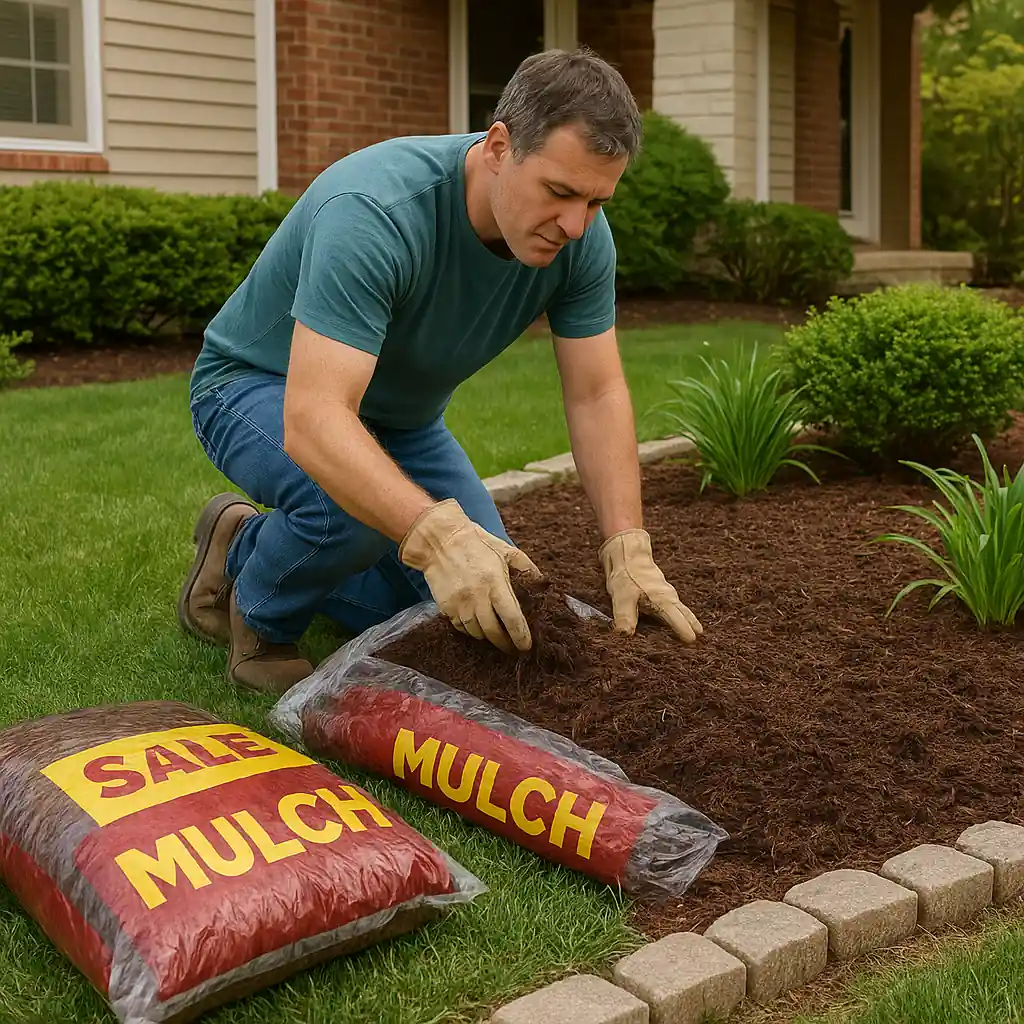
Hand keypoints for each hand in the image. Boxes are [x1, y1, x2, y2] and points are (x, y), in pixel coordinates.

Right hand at [399, 499, 541, 653]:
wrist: (440, 542)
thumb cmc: (476, 545)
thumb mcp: (505, 551)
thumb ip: (525, 568)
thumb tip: (541, 583)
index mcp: (495, 583)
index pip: (512, 619)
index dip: (521, 636)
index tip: (526, 646)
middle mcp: (477, 597)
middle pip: (493, 632)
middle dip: (505, 643)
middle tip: (512, 647)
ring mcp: (459, 604)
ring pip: (477, 633)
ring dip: (488, 637)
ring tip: (495, 634)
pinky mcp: (446, 608)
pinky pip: (461, 628)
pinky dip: (471, 630)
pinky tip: (477, 624)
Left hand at [599, 528, 702, 643]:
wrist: (628, 553)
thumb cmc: (626, 575)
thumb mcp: (622, 597)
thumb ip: (625, 616)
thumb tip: (625, 634)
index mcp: (661, 600)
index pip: (676, 619)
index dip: (684, 630)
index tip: (693, 641)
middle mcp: (667, 597)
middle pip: (684, 614)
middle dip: (692, 624)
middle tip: (702, 636)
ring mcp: (665, 592)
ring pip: (681, 608)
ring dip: (688, 618)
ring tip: (697, 629)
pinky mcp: (660, 590)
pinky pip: (674, 604)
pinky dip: (679, 612)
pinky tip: (678, 616)